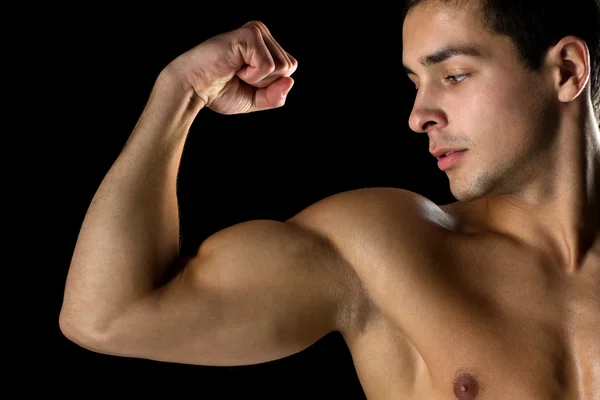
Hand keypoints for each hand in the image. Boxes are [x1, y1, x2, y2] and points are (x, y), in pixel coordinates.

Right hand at [165, 20, 297, 114]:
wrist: (193, 88)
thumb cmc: (219, 91)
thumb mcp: (255, 99)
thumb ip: (276, 95)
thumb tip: (290, 81)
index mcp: (265, 44)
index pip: (290, 70)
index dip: (270, 86)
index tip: (245, 81)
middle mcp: (262, 32)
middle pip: (288, 68)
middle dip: (265, 83)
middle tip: (239, 76)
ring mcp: (256, 31)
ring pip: (281, 67)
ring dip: (257, 79)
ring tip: (235, 70)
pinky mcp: (249, 35)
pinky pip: (268, 66)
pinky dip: (252, 76)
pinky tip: (233, 67)